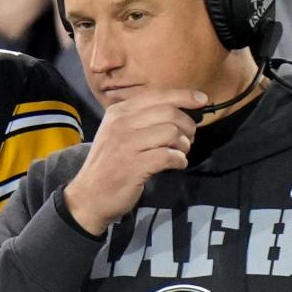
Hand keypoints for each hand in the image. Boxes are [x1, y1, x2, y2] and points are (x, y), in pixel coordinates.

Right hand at [64, 89, 205, 234]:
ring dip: (184, 144)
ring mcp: (126, 145)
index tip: (202, 101)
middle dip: (187, 125)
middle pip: (169, 112)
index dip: (184, 96)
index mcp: (118, 111)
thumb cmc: (109, 163)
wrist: (89, 196)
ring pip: (171, 132)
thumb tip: (177, 109)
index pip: (157, 95)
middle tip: (188, 139)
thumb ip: (141, 118)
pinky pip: (168, 156)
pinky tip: (177, 164)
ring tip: (180, 152)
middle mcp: (121, 124)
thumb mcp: (118, 132)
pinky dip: (179, 160)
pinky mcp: (134, 166)